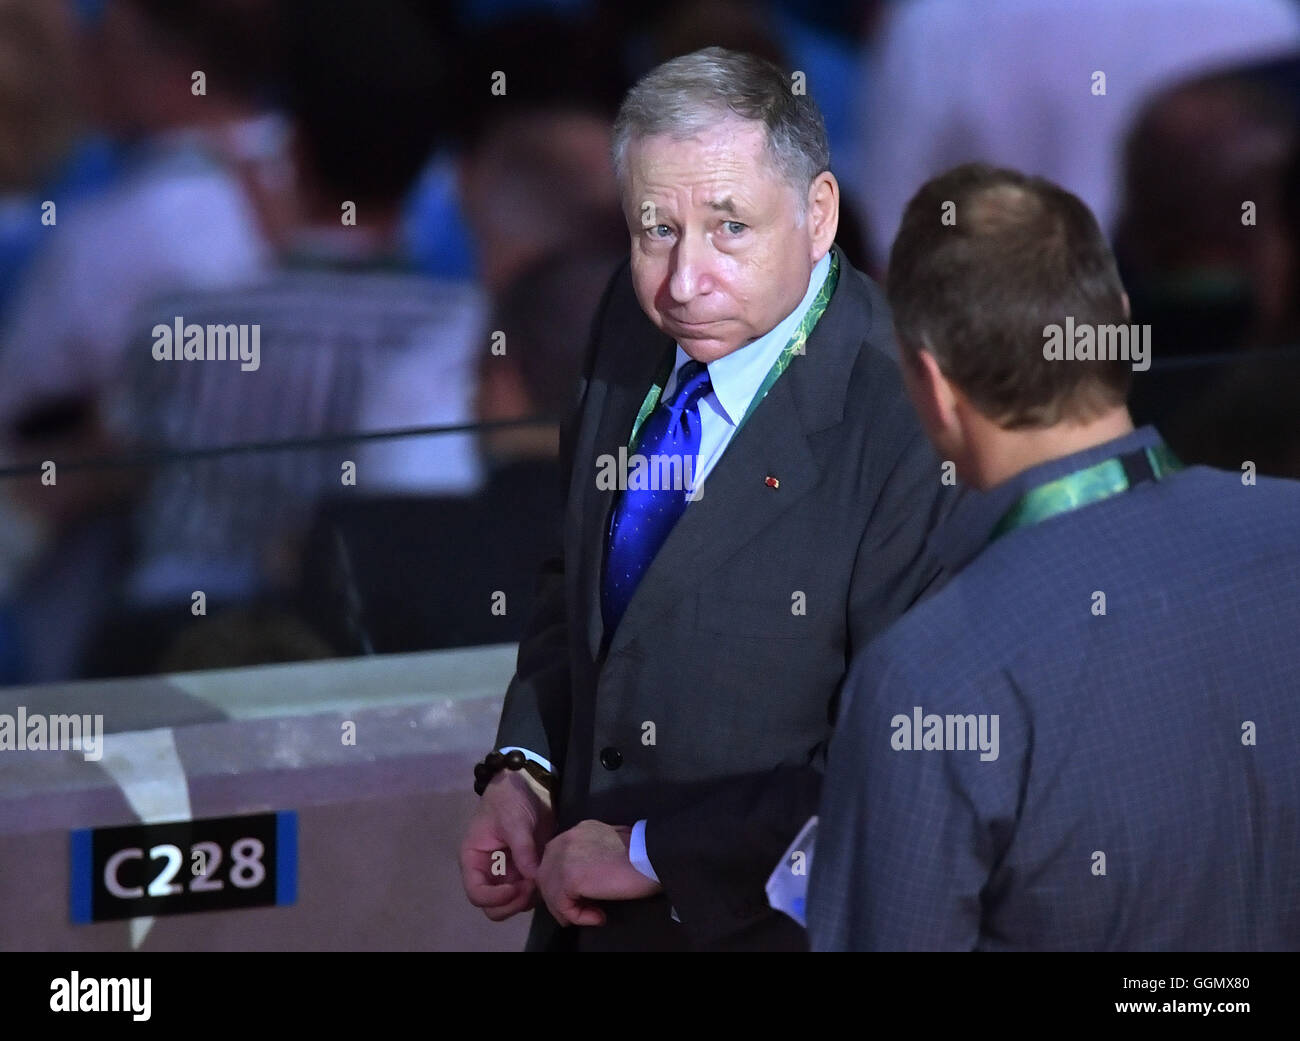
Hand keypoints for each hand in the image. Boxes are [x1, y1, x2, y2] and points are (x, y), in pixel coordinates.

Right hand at [459, 768, 553, 920]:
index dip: (494, 898)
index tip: (516, 888)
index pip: (476, 893)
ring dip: (526, 899)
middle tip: (531, 887)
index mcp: (474, 859)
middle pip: (493, 906)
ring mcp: (506, 872)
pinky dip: (536, 891)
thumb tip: (533, 879)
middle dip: (512, 903)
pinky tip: (546, 875)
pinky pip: (527, 892)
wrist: (528, 783)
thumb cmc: (510, 798)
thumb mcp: (514, 821)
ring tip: (541, 879)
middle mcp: (487, 871)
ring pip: (512, 903)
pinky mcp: (524, 869)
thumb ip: (522, 851)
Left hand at [535, 820, 661, 926]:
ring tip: (591, 917)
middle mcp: (566, 839)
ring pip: (551, 892)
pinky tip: (598, 917)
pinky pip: (563, 905)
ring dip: (568, 910)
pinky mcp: (570, 877)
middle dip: (559, 898)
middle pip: (547, 875)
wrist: (653, 856)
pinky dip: (578, 916)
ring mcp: (564, 857)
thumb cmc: (642, 855)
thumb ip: (594, 854)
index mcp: (578, 831)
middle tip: (579, 913)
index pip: (555, 859)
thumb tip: (587, 879)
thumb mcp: (613, 845)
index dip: (563, 883)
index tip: (581, 899)